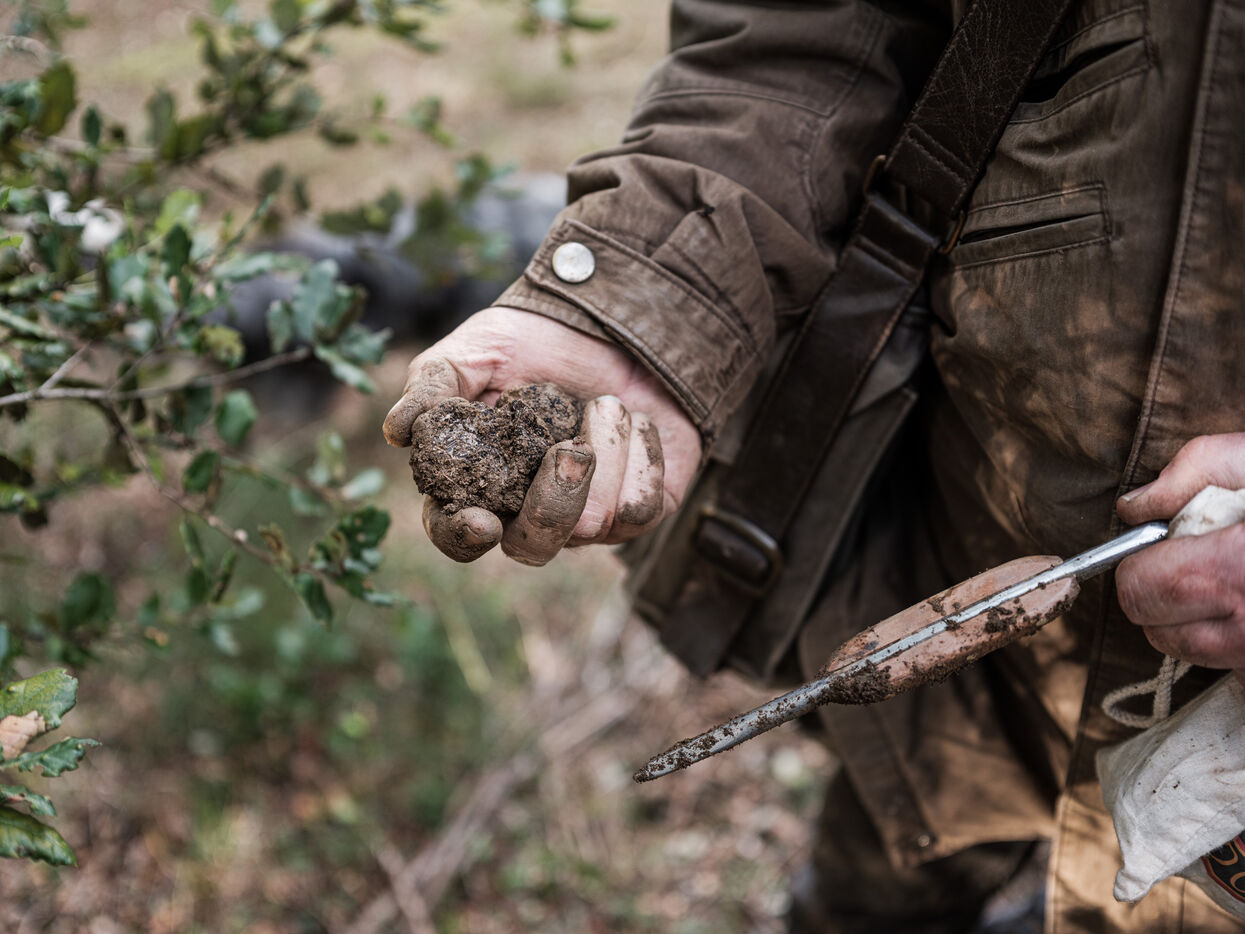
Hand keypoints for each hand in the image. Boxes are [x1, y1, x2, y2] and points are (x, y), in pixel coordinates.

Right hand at [382, 307, 701, 564]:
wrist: (613, 322)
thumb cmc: (533, 339)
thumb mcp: (476, 349)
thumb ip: (433, 386)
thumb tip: (397, 432)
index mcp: (478, 483)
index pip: (458, 535)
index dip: (463, 538)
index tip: (480, 522)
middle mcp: (530, 511)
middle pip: (533, 547)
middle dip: (552, 504)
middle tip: (569, 451)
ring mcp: (588, 515)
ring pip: (594, 526)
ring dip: (604, 456)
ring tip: (605, 402)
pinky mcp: (641, 506)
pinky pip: (642, 508)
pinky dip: (641, 454)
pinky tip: (634, 417)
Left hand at [1116, 433, 1244, 682]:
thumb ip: (1192, 471)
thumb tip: (1134, 506)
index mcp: (1232, 572)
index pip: (1137, 590)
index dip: (1137, 563)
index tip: (1159, 545)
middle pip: (1154, 630)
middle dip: (1157, 595)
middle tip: (1190, 560)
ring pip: (1190, 653)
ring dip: (1190, 620)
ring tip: (1228, 578)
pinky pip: (1233, 663)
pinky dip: (1230, 637)